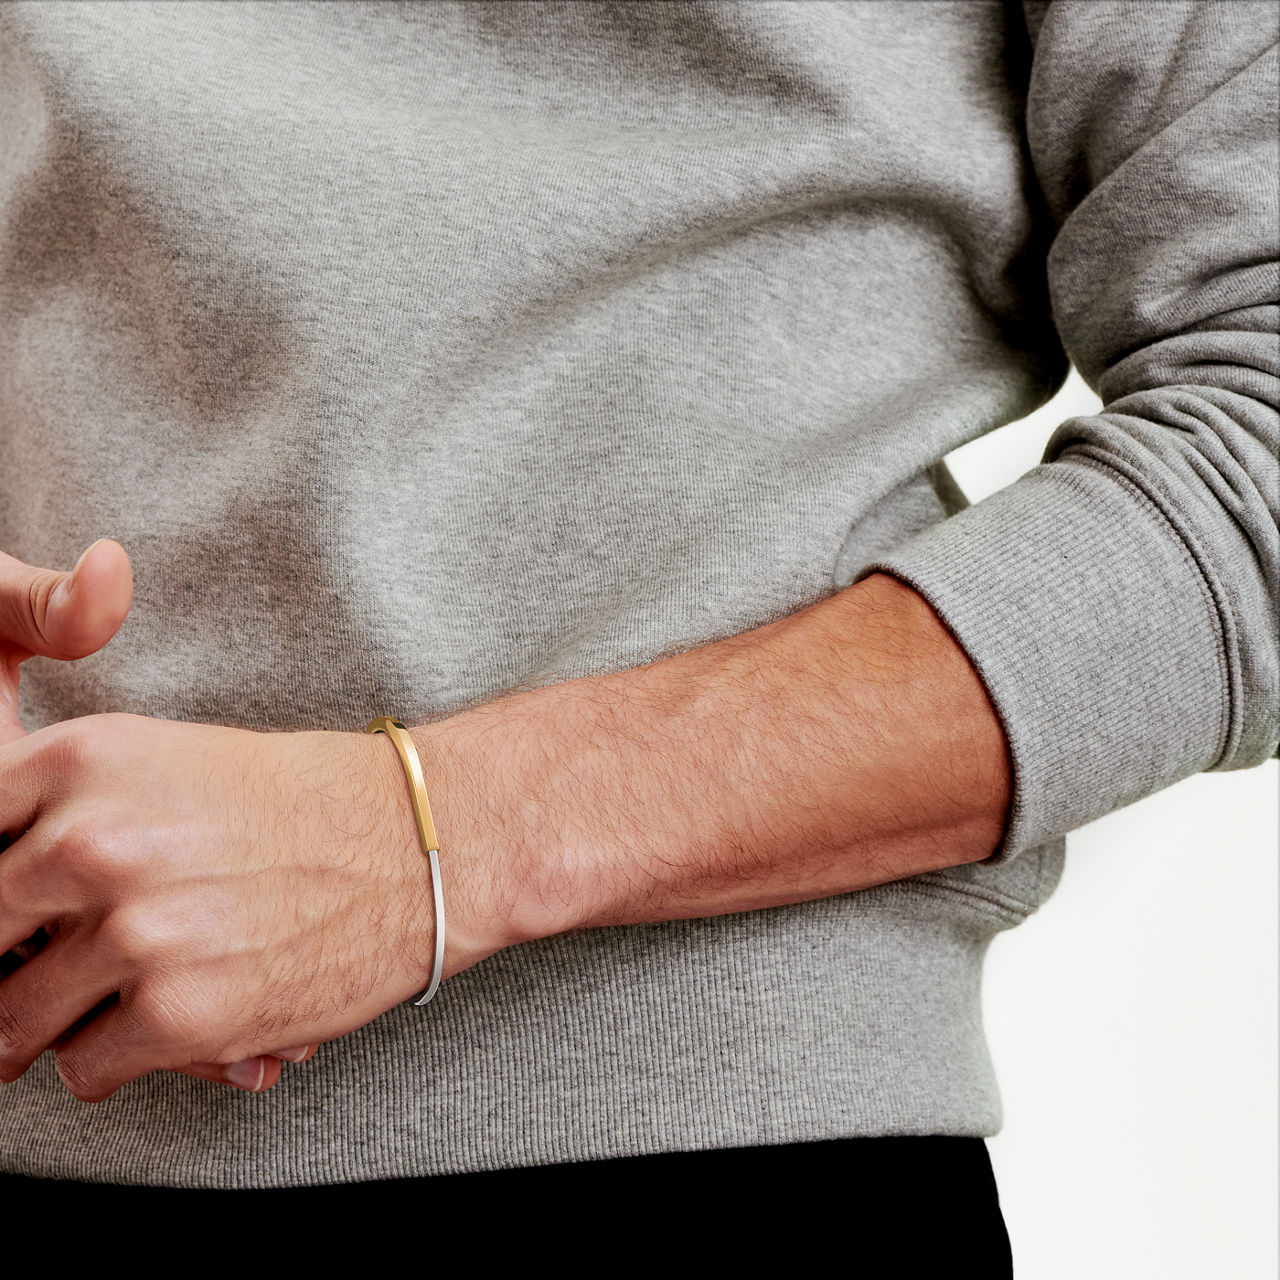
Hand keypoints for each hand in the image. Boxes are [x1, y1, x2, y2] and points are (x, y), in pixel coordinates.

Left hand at [0, 710, 501, 1101]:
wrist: (422, 843)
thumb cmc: (308, 801)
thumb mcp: (170, 765)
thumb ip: (69, 812)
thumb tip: (5, 890)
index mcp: (86, 759)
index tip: (11, 917)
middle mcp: (93, 841)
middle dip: (4, 963)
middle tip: (40, 969)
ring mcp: (134, 931)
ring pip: (12, 1021)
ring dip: (53, 1022)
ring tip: (107, 1001)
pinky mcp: (178, 1014)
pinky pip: (84, 1070)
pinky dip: (114, 1059)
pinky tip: (162, 1023)